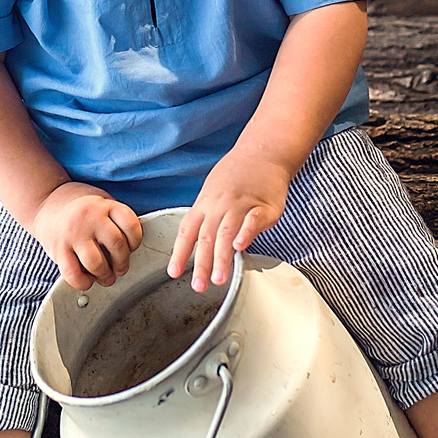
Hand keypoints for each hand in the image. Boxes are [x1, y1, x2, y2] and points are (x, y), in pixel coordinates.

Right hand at [32, 184, 142, 291]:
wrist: (44, 202)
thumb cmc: (77, 207)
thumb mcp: (100, 202)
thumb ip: (115, 220)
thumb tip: (128, 251)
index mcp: (103, 204)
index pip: (130, 225)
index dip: (135, 241)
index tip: (131, 247)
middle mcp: (89, 217)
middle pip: (117, 245)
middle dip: (122, 262)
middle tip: (120, 268)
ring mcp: (73, 234)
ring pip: (97, 263)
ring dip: (105, 275)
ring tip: (105, 276)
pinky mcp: (58, 250)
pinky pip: (73, 274)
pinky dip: (84, 282)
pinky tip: (87, 279)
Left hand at [167, 155, 288, 291]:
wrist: (263, 151)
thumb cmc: (238, 174)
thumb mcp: (213, 191)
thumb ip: (208, 218)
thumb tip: (202, 245)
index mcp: (206, 203)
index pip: (188, 230)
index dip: (180, 253)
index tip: (173, 273)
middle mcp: (220, 205)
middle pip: (207, 237)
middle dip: (202, 264)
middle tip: (199, 286)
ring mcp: (241, 204)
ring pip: (227, 232)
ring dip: (222, 257)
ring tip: (219, 279)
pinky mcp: (264, 205)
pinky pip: (253, 219)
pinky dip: (246, 232)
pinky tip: (241, 245)